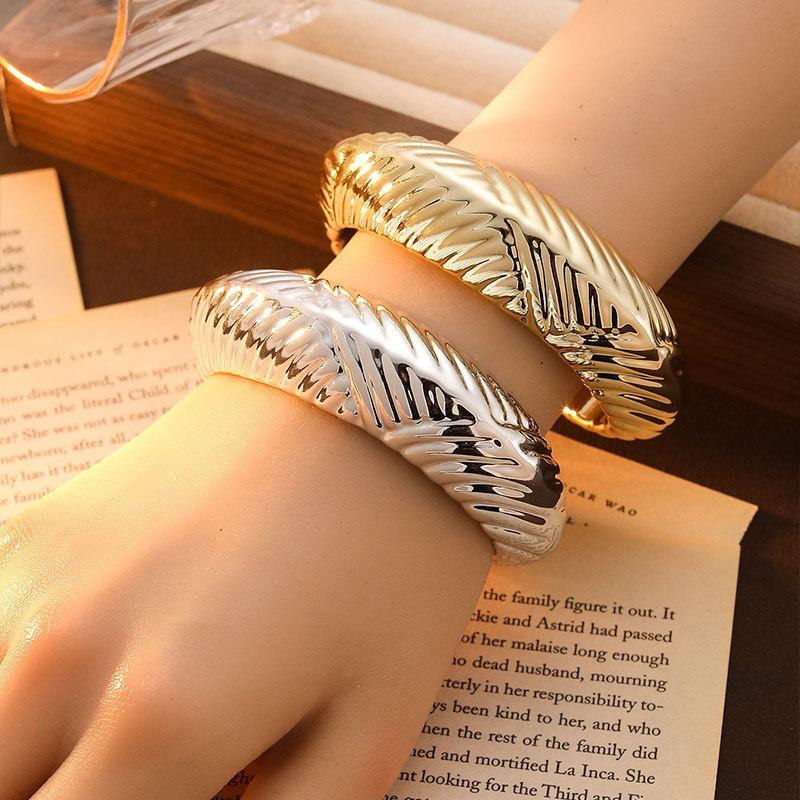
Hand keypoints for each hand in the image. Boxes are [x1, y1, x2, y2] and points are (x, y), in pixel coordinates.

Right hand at [0, 374, 491, 798]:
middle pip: (2, 792)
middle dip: (76, 793)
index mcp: (161, 721)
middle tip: (152, 768)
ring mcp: (27, 579)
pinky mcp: (29, 531)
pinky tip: (117, 656)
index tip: (170, 793)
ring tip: (134, 720)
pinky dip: (31, 689)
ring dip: (44, 752)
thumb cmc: (393, 557)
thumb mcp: (372, 729)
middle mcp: (60, 653)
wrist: (362, 403)